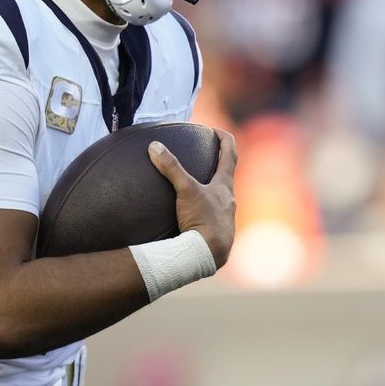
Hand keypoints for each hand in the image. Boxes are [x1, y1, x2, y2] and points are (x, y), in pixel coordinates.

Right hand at [148, 128, 236, 267]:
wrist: (208, 254)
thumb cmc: (203, 220)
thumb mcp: (185, 190)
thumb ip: (171, 168)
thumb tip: (155, 146)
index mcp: (224, 186)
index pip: (230, 155)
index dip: (224, 139)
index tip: (215, 131)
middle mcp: (228, 200)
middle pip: (226, 176)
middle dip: (218, 163)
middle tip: (207, 154)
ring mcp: (225, 218)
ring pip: (220, 198)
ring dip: (211, 189)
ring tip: (197, 186)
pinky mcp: (217, 233)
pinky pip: (211, 216)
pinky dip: (203, 210)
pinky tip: (192, 216)